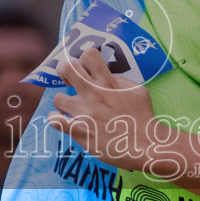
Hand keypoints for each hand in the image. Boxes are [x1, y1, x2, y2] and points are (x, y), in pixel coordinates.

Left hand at [46, 49, 161, 171]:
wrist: (145, 145)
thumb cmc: (143, 118)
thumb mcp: (137, 91)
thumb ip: (119, 81)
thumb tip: (106, 76)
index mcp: (108, 83)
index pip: (89, 55)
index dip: (83, 60)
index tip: (85, 70)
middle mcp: (93, 94)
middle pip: (67, 68)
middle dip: (64, 72)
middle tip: (68, 81)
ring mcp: (84, 113)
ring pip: (57, 98)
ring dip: (63, 102)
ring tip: (71, 108)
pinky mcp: (79, 131)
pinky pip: (54, 121)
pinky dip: (55, 119)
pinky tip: (63, 120)